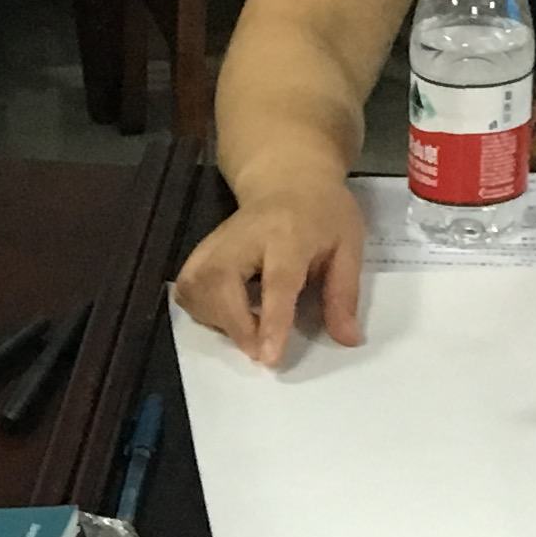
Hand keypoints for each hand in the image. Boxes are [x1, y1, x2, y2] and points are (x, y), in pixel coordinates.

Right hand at [172, 169, 366, 366]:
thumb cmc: (322, 214)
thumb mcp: (347, 247)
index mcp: (288, 234)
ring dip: (218, 321)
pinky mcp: (199, 253)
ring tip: (248, 328)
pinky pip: (188, 290)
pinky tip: (229, 313)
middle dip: (235, 326)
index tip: (268, 357)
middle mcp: (243, 236)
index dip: (272, 320)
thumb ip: (344, 294)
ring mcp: (215, 242)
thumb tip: (348, 340)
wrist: (287, 179)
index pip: (277, 280)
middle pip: (222, 283)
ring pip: (197, 288)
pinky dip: (203, 311)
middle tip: (260, 350)